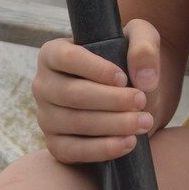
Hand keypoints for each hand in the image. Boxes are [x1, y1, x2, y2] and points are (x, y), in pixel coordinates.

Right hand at [32, 19, 161, 163]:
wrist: (129, 91)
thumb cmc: (128, 58)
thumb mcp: (141, 38)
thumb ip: (144, 47)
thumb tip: (145, 78)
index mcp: (53, 53)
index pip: (67, 58)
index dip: (96, 69)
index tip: (123, 78)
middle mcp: (43, 85)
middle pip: (72, 94)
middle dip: (111, 100)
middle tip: (142, 101)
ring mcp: (46, 117)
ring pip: (75, 123)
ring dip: (113, 125)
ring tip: (144, 122)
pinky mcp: (55, 144)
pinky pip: (73, 151)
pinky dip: (102, 149)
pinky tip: (128, 143)